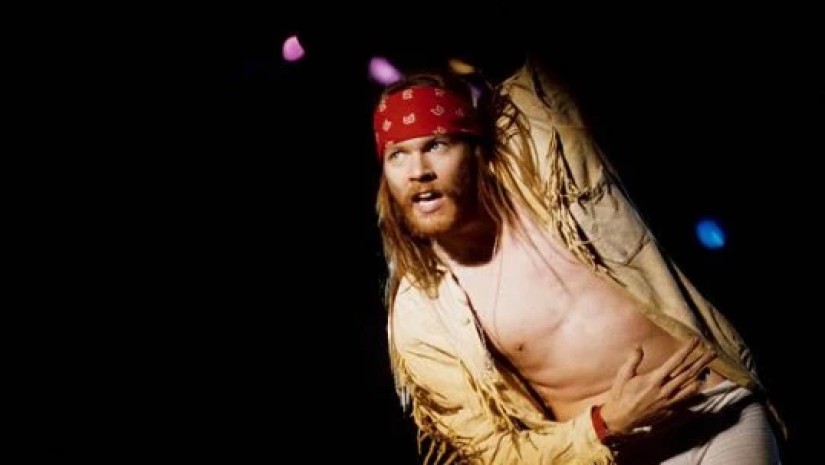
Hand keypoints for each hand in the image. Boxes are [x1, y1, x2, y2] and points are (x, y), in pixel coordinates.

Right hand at [599, 337, 715, 435]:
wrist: (621, 419)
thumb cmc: (620, 395)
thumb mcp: (623, 375)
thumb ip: (633, 360)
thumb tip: (639, 346)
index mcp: (654, 379)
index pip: (675, 361)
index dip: (687, 350)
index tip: (695, 340)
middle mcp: (665, 390)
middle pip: (688, 373)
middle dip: (701, 361)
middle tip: (712, 352)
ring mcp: (669, 401)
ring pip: (691, 387)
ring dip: (701, 375)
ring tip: (709, 367)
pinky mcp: (669, 409)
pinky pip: (686, 399)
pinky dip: (694, 391)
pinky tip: (698, 385)